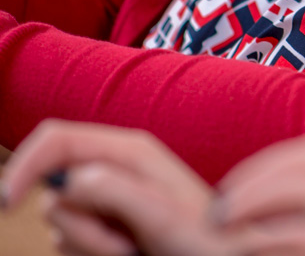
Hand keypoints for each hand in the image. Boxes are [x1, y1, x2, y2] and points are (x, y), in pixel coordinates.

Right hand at [0, 119, 224, 255]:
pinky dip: (91, 254)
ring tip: (135, 250)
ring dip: (89, 245)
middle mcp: (115, 169)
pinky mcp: (104, 226)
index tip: (8, 204)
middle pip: (53, 187)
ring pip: (59, 221)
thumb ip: (117, 192)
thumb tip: (71, 179)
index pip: (57, 139)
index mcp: (130, 152)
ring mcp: (108, 199)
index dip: (24, 165)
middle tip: (125, 244)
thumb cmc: (206, 242)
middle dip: (78, 225)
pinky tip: (128, 254)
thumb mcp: (163, 217)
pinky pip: (69, 243)